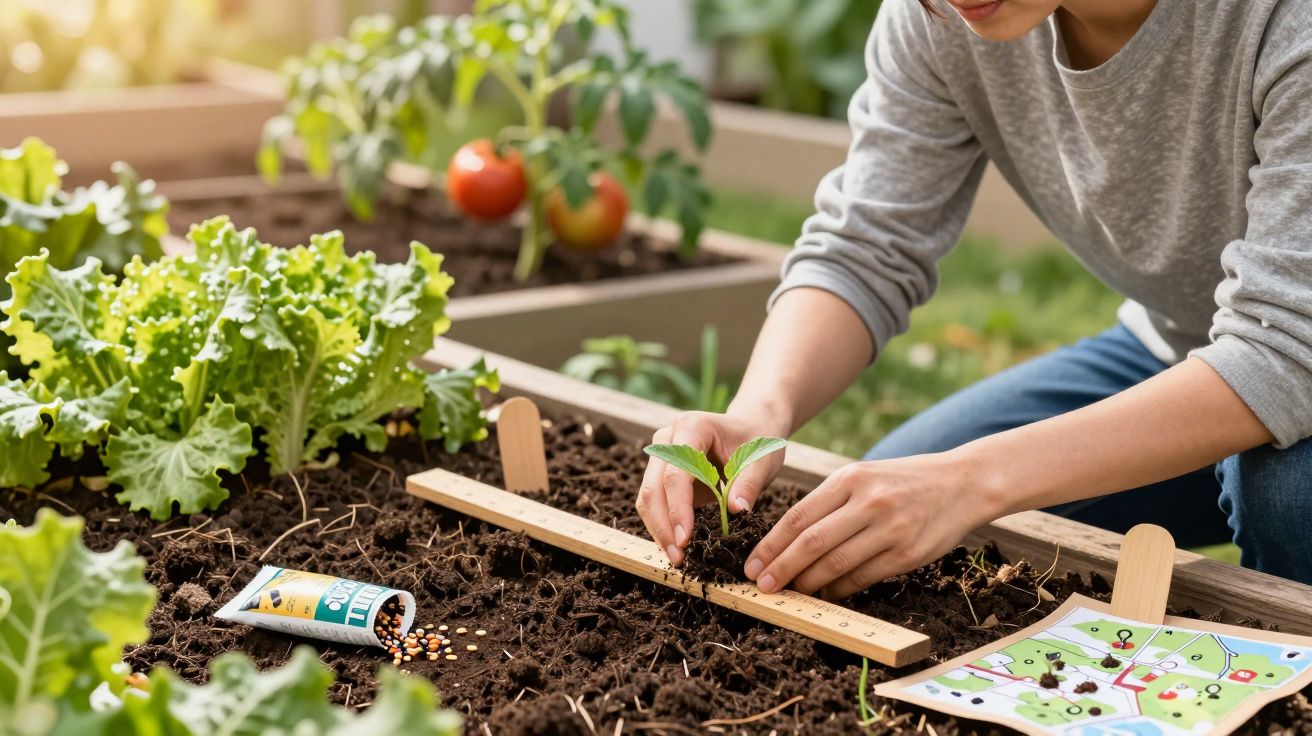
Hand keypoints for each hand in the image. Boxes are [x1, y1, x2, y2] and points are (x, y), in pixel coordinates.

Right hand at [637, 409, 789, 565]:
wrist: (750, 429)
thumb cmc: (756, 443)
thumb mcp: (762, 461)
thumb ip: (748, 484)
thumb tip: (736, 511)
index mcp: (691, 427)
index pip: (676, 473)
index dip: (678, 508)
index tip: (686, 539)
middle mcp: (667, 440)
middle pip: (653, 487)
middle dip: (663, 526)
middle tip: (679, 557)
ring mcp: (661, 456)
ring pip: (647, 498)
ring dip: (659, 530)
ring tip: (678, 558)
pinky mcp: (661, 473)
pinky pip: (654, 502)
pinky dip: (662, 525)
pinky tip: (676, 546)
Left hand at [743, 451, 994, 599]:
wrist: (963, 483)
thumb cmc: (905, 482)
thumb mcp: (865, 476)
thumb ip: (830, 503)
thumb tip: (788, 543)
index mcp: (850, 478)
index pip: (798, 516)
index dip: (771, 545)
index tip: (752, 564)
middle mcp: (868, 502)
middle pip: (811, 543)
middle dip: (781, 568)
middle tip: (762, 586)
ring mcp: (889, 529)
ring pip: (835, 564)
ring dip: (808, 583)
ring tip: (791, 592)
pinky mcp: (907, 553)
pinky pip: (863, 577)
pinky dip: (839, 589)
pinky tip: (826, 594)